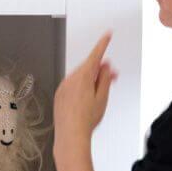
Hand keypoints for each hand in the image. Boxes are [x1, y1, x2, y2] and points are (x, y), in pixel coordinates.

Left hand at [53, 32, 116, 152]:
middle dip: (100, 71)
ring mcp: (63, 87)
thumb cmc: (86, 120)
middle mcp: (70, 79)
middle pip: (88, 68)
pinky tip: (86, 101)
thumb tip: (105, 66)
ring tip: (99, 94)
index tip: (107, 35)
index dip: (103, 44)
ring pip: (80, 78)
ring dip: (91, 81)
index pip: (95, 55)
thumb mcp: (102, 97)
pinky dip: (81, 88)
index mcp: (82, 77)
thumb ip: (104, 78)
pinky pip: (72, 86)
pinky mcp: (59, 95)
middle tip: (112, 77)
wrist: (71, 135)